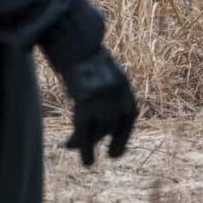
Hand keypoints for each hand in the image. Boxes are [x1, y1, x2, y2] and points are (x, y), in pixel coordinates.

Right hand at [56, 48, 138, 167]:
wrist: (73, 44)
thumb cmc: (84, 63)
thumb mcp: (100, 77)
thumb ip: (102, 100)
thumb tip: (93, 126)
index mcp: (124, 86)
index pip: (128, 116)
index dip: (121, 136)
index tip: (114, 153)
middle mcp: (118, 94)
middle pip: (112, 124)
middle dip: (99, 140)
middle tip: (89, 157)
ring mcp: (104, 97)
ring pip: (99, 129)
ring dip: (87, 144)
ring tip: (76, 153)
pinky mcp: (86, 100)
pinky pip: (86, 129)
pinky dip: (84, 146)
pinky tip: (82, 157)